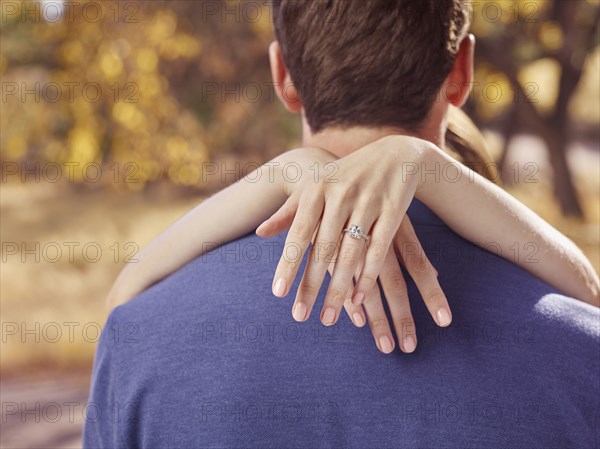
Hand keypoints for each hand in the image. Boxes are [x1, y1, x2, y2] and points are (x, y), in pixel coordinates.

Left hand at [257, 136, 451, 352]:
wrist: (396, 154)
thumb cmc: (346, 176)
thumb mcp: (317, 186)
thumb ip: (290, 211)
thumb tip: (260, 232)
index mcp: (317, 188)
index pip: (298, 233)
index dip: (288, 263)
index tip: (278, 294)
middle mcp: (341, 194)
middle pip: (323, 249)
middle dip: (311, 285)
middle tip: (299, 316)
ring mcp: (368, 202)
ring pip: (350, 254)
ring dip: (339, 290)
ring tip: (327, 319)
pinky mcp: (394, 211)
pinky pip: (378, 250)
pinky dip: (368, 277)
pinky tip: (358, 301)